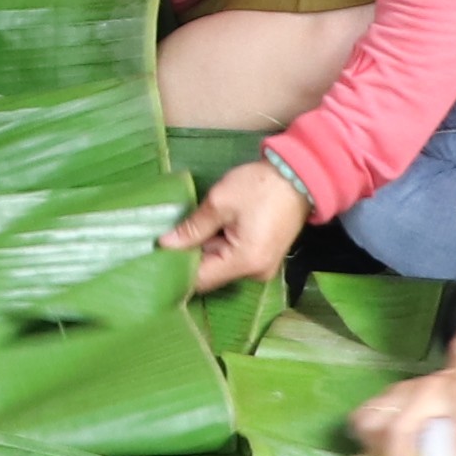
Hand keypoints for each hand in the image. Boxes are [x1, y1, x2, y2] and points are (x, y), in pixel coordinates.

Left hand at [165, 158, 305, 292]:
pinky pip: (233, 258)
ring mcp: (262, 267)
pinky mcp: (264, 257)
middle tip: (166, 237)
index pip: (200, 279)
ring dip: (205, 249)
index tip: (156, 255)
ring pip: (221, 265)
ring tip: (186, 229)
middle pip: (210, 274)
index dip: (176, 268)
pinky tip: (209, 229)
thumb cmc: (260, 187)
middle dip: (189, 256)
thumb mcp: (220, 202)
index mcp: (244, 263)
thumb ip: (191, 228)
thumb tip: (165, 245)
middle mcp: (255, 273)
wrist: (300, 176)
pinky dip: (219, 246)